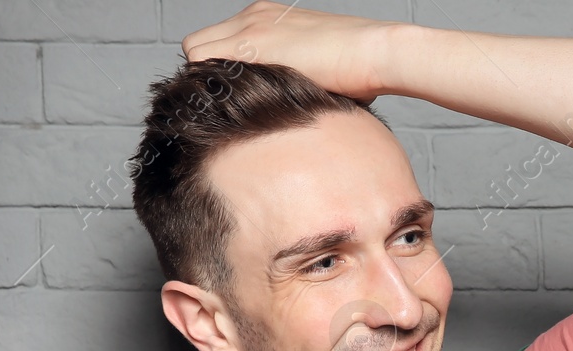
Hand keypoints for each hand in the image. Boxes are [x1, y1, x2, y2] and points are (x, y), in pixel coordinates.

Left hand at [181, 1, 395, 105]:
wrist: (377, 53)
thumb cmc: (360, 71)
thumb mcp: (320, 72)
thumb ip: (296, 81)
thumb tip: (291, 112)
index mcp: (270, 19)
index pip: (220, 43)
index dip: (221, 72)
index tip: (234, 97)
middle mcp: (255, 16)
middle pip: (199, 45)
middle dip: (206, 76)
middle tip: (223, 107)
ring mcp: (252, 27)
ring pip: (196, 53)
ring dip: (207, 83)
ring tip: (227, 110)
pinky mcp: (253, 44)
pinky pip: (203, 62)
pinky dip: (210, 87)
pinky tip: (232, 108)